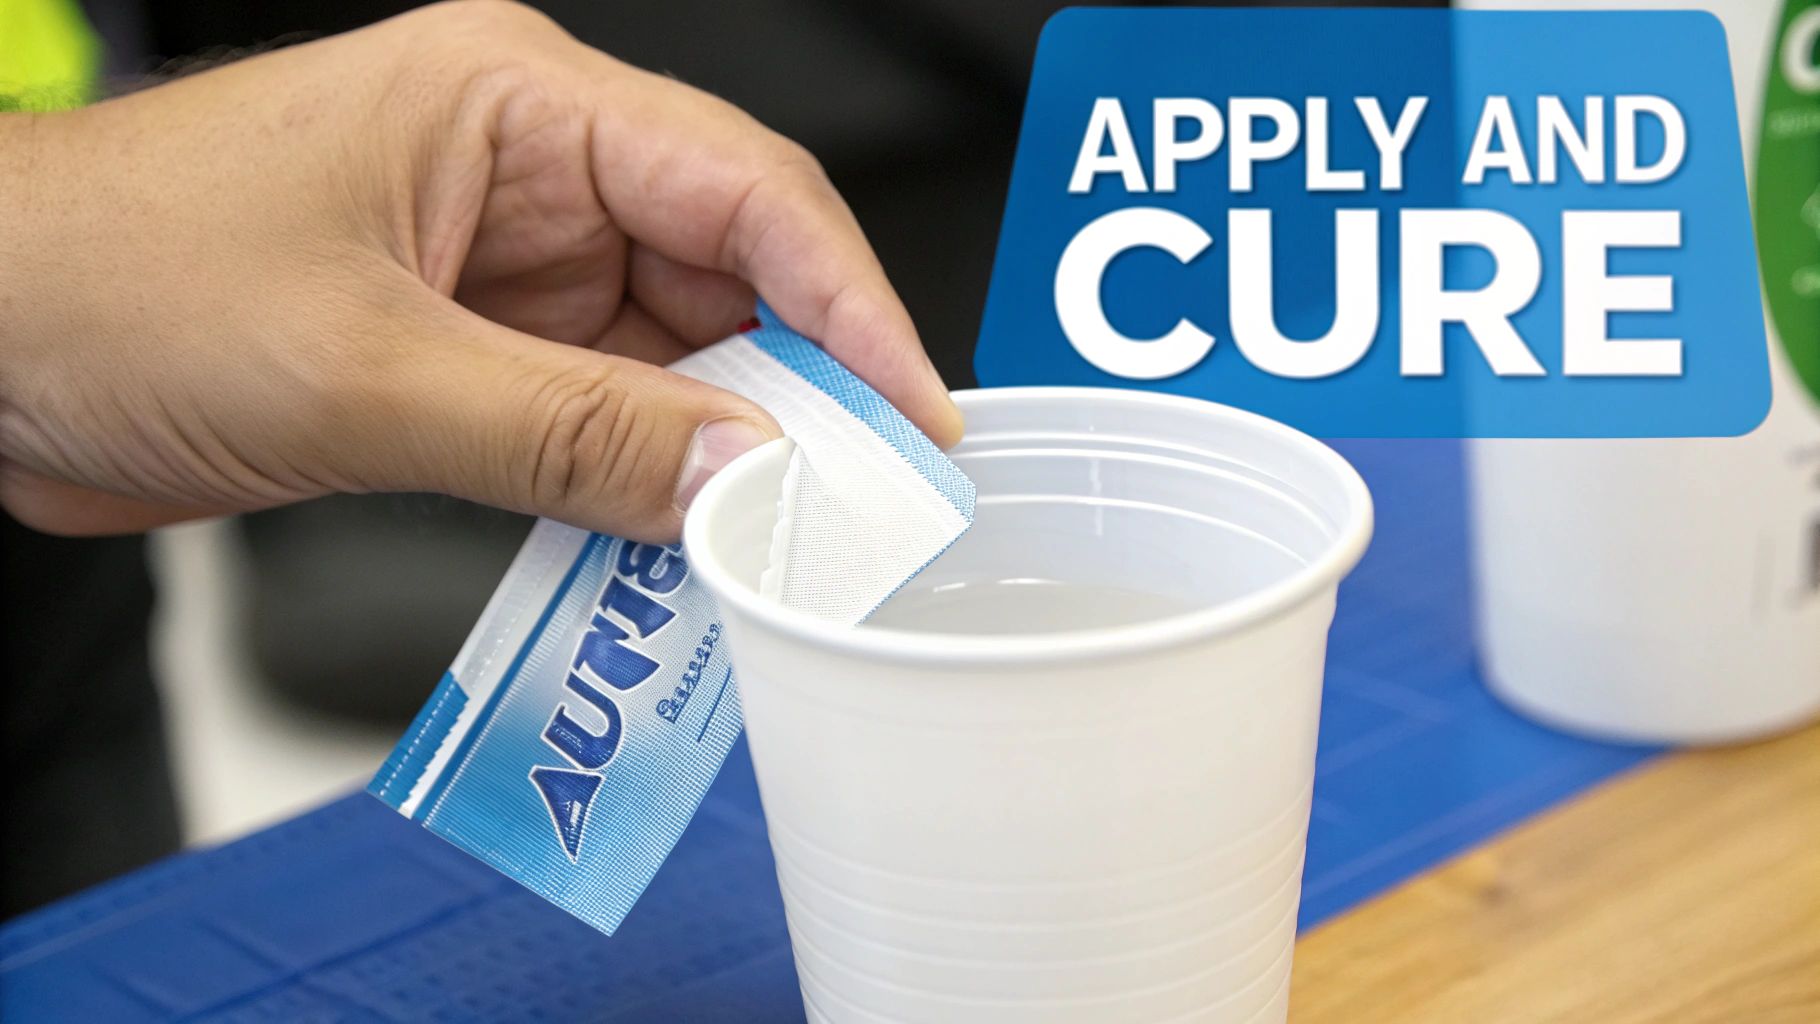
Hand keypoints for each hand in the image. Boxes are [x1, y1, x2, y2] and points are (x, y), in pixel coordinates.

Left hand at [0, 0, 961, 540]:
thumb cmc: (105, 279)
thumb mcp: (366, 374)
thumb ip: (571, 432)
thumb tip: (742, 475)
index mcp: (517, 106)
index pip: (746, 189)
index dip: (849, 303)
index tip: (913, 414)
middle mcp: (528, 175)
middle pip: (729, 278)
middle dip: (795, 394)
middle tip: (850, 509)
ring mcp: (502, 266)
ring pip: (670, 360)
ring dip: (712, 457)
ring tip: (761, 547)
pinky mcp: (471, 349)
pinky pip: (598, 416)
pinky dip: (636, 485)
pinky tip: (663, 548)